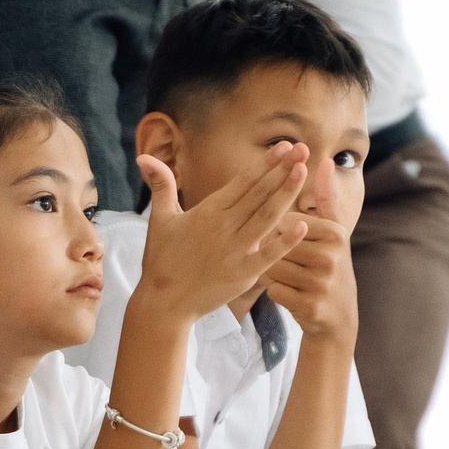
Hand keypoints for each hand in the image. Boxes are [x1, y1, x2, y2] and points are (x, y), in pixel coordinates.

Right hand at [134, 143, 307, 323]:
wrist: (164, 302)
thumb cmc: (162, 260)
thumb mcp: (159, 219)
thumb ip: (160, 185)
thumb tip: (143, 157)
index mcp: (208, 211)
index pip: (242, 181)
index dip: (265, 163)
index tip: (284, 146)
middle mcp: (223, 227)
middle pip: (259, 193)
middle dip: (282, 170)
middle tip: (304, 149)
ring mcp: (235, 250)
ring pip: (266, 217)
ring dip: (286, 193)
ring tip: (303, 172)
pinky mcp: (242, 274)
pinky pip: (269, 255)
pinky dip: (286, 240)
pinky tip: (304, 225)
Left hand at [259, 208, 356, 345]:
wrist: (338, 314)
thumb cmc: (328, 263)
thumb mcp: (333, 231)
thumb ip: (326, 196)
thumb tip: (324, 161)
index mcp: (335, 233)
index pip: (285, 221)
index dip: (281, 231)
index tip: (296, 241)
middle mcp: (331, 257)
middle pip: (276, 244)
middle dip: (276, 253)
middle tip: (293, 263)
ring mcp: (321, 283)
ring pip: (272, 267)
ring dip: (274, 272)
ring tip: (292, 276)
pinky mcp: (310, 306)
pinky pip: (273, 290)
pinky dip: (277, 291)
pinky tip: (293, 293)